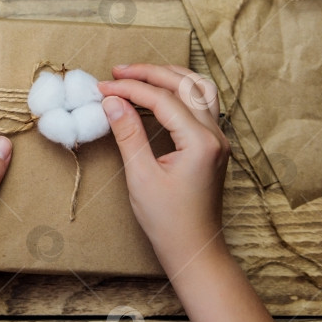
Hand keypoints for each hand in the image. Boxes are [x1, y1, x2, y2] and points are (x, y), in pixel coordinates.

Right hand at [98, 64, 229, 272]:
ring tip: (140, 74)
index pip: (162, 100)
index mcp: (200, 142)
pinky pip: (201, 104)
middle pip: (185, 85)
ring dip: (170, 76)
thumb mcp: (141, 177)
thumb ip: (128, 134)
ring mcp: (218, 139)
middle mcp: (215, 135)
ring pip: (200, 89)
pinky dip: (179, 91)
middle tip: (117, 72)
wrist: (194, 249)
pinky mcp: (213, 145)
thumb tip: (112, 102)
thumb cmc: (168, 221)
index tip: (102, 88)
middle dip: (150, 73)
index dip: (130, 89)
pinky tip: (159, 94)